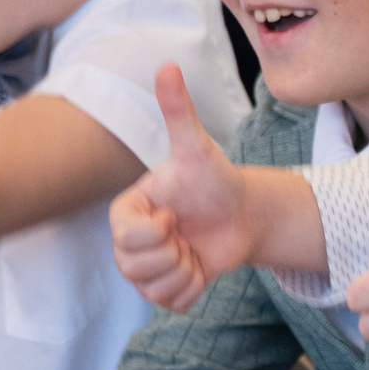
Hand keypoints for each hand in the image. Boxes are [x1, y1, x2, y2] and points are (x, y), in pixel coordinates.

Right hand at [110, 64, 248, 310]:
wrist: (243, 213)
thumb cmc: (216, 178)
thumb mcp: (197, 147)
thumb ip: (177, 110)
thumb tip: (168, 64)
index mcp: (126, 210)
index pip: (127, 238)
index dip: (159, 232)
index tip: (177, 215)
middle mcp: (128, 241)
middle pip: (136, 268)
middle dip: (174, 254)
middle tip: (188, 233)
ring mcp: (145, 268)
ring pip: (152, 290)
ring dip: (185, 273)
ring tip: (194, 249)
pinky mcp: (165, 289)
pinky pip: (171, 305)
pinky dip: (193, 290)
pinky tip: (200, 266)